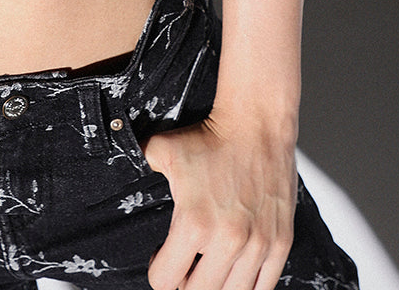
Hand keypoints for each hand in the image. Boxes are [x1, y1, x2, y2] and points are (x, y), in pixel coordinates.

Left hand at [142, 109, 296, 289]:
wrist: (256, 125)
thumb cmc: (211, 139)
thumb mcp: (161, 149)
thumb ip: (139, 167)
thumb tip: (118, 173)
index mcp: (194, 224)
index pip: (166, 280)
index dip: (158, 272)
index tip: (161, 260)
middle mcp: (227, 241)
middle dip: (185, 283)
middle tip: (184, 266)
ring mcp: (257, 246)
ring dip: (215, 286)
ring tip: (208, 268)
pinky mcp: (280, 244)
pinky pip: (262, 288)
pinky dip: (245, 286)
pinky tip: (234, 271)